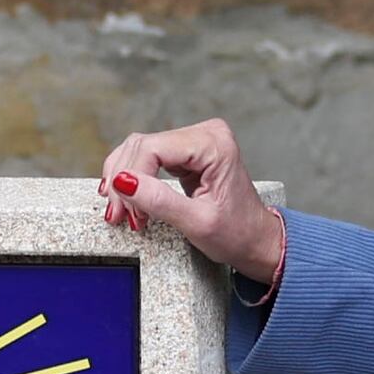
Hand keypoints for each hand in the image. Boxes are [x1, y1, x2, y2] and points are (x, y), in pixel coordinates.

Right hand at [98, 118, 286, 290]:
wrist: (255, 240)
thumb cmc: (237, 233)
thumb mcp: (197, 222)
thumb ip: (159, 201)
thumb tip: (122, 182)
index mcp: (214, 145)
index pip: (153, 149)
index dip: (131, 178)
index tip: (128, 211)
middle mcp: (205, 134)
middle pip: (142, 146)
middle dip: (123, 181)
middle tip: (118, 214)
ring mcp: (195, 140)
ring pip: (139, 148)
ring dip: (123, 179)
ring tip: (120, 210)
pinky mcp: (187, 151)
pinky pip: (148, 155)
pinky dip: (133, 177)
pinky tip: (126, 196)